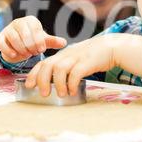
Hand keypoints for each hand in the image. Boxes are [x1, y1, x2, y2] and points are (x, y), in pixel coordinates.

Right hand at [0, 16, 66, 62]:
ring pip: (14, 38)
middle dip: (30, 46)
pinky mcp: (0, 38)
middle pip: (24, 33)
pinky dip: (8, 50)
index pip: (35, 28)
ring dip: (21, 48)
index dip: (38, 40)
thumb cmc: (33, 40)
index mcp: (31, 20)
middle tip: (34, 53)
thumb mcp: (43, 40)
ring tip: (27, 54)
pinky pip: (2, 43)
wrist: (19, 44)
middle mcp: (18, 22)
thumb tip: (64, 43)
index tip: (41, 50)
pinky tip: (15, 55)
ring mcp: (8, 29)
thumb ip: (53, 41)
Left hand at [25, 34, 141, 96]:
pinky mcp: (87, 62)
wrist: (112, 47)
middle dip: (42, 80)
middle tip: (43, 93)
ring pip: (59, 69)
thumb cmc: (94, 56)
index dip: (34, 73)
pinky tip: (72, 91)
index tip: (29, 84)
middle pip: (48, 65)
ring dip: (57, 83)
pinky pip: (75, 73)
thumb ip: (67, 66)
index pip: (44, 62)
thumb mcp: (77, 58)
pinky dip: (71, 83)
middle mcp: (68, 54)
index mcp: (64, 54)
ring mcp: (77, 57)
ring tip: (60, 94)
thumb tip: (56, 82)